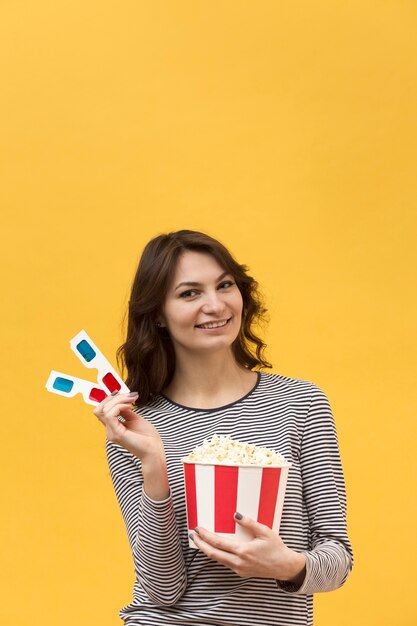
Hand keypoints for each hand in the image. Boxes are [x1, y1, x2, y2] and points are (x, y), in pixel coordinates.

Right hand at [93, 391, 163, 463]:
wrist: (154, 449)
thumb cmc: (147, 436)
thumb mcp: (134, 418)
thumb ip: (125, 410)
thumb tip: (121, 400)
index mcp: (113, 427)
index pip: (101, 411)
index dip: (109, 399)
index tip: (123, 393)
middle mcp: (110, 431)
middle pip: (100, 409)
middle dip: (113, 398)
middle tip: (130, 396)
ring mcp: (112, 433)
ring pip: (105, 410)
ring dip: (119, 400)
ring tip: (132, 400)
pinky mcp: (117, 434)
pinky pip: (110, 415)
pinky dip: (119, 406)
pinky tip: (130, 406)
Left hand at [190, 513, 305, 582]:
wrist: (284, 567)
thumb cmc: (276, 548)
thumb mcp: (265, 532)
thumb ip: (249, 523)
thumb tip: (236, 515)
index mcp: (243, 551)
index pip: (218, 543)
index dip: (206, 536)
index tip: (197, 529)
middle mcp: (238, 562)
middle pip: (213, 554)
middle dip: (200, 545)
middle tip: (192, 536)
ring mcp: (239, 569)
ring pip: (218, 560)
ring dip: (207, 550)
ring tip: (199, 541)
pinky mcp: (241, 572)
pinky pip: (225, 563)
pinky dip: (216, 555)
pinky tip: (214, 549)